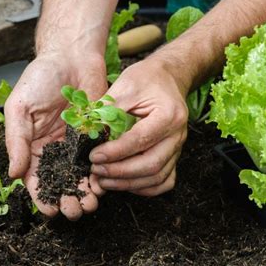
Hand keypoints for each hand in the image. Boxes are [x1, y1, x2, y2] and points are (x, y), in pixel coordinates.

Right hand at [5, 52, 107, 219]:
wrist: (72, 55)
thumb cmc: (40, 77)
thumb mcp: (20, 108)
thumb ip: (17, 141)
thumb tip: (14, 175)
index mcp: (32, 145)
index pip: (34, 178)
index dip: (41, 197)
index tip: (50, 211)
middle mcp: (54, 148)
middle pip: (59, 182)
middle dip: (66, 200)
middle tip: (74, 211)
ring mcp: (76, 144)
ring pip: (80, 176)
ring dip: (84, 193)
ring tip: (90, 205)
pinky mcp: (96, 136)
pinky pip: (98, 160)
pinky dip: (100, 174)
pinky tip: (103, 185)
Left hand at [89, 58, 188, 195]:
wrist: (167, 77)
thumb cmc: (146, 79)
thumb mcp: (125, 86)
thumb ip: (108, 110)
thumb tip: (87, 134)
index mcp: (168, 114)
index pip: (140, 140)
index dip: (115, 152)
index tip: (93, 156)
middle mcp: (177, 134)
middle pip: (151, 165)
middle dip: (120, 173)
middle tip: (96, 171)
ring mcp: (178, 147)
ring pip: (157, 177)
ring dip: (128, 183)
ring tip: (103, 181)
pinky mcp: (174, 155)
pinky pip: (164, 181)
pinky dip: (145, 188)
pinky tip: (124, 184)